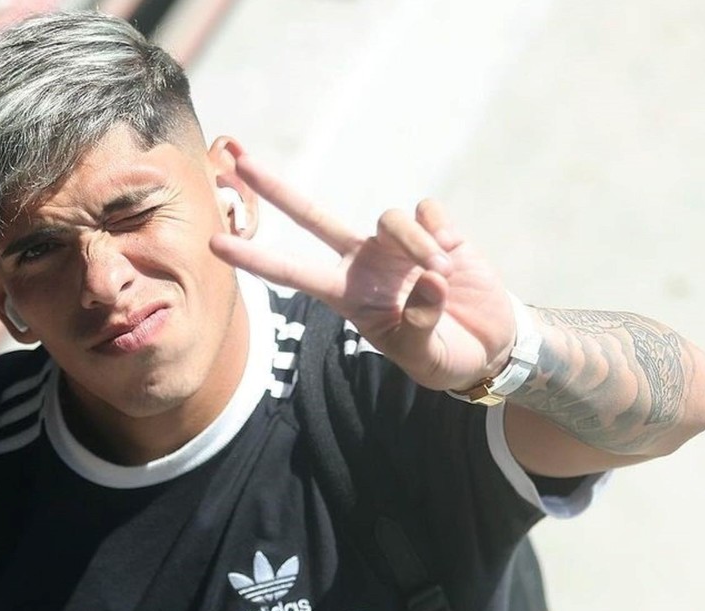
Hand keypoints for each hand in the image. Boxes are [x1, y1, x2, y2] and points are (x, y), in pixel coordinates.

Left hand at [209, 153, 515, 391]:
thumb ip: (418, 326)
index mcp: (348, 296)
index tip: (215, 244)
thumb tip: (426, 279)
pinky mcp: (435, 230)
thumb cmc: (443, 355)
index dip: (254, 259)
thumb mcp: (424, 357)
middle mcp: (364, 262)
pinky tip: (453, 257)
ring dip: (416, 245)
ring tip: (440, 275)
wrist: (489, 343)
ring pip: (390, 217)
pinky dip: (441, 233)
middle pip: (312, 216)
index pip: (292, 274)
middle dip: (276, 188)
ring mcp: (396, 244)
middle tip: (238, 159)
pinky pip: (426, 212)